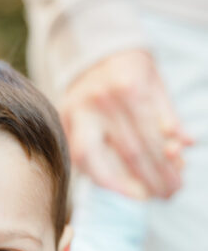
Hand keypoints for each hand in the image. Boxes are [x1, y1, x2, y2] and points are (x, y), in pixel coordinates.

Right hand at [59, 49, 193, 199]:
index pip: (151, 137)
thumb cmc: (131, 72)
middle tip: (166, 195)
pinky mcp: (63, 121)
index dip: (165, 165)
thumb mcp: (156, 84)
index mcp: (129, 87)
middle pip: (128, 151)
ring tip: (143, 197)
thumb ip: (169, 115)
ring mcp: (77, 112)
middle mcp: (100, 101)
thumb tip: (186, 145)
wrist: (93, 53)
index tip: (177, 185)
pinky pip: (78, 157)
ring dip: (121, 184)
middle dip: (150, 178)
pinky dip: (96, 175)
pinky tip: (115, 187)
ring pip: (94, 159)